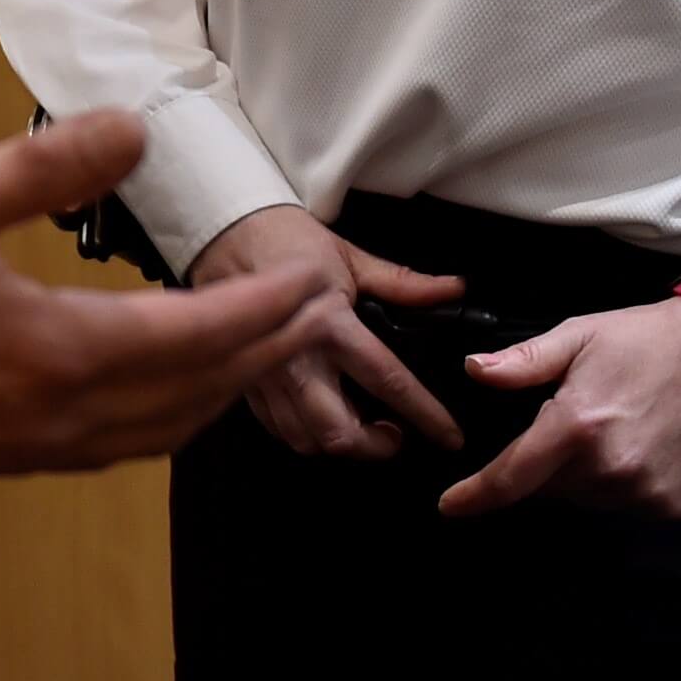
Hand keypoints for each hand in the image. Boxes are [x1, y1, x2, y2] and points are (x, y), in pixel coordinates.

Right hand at [0, 112, 344, 472]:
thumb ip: (46, 165)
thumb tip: (135, 128)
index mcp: (60, 352)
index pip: (200, 336)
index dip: (265, 311)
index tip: (315, 285)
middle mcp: (60, 414)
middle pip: (196, 392)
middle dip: (263, 353)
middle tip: (313, 318)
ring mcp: (33, 445)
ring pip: (161, 428)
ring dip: (220, 390)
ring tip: (255, 353)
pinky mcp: (5, 454)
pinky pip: (118, 445)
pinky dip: (166, 415)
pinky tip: (161, 392)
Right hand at [184, 204, 466, 459]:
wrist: (225, 232)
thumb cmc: (288, 241)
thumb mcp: (351, 258)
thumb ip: (404, 283)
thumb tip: (454, 288)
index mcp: (332, 324)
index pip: (388, 382)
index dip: (425, 415)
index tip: (449, 437)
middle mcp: (299, 358)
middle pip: (339, 433)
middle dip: (374, 447)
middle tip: (394, 434)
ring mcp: (267, 375)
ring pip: (306, 439)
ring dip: (339, 444)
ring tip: (360, 427)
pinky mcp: (246, 381)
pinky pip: (278, 428)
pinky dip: (305, 435)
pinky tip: (322, 418)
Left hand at [435, 296, 680, 520]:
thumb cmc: (648, 340)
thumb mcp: (579, 335)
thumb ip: (524, 362)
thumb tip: (474, 371)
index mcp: (578, 426)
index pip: (512, 477)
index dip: (476, 496)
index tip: (450, 506)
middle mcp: (610, 468)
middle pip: (549, 489)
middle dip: (543, 465)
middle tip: (568, 425)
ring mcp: (645, 492)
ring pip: (587, 500)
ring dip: (581, 477)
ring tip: (607, 431)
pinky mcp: (675, 505)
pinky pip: (626, 505)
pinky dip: (619, 485)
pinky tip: (636, 448)